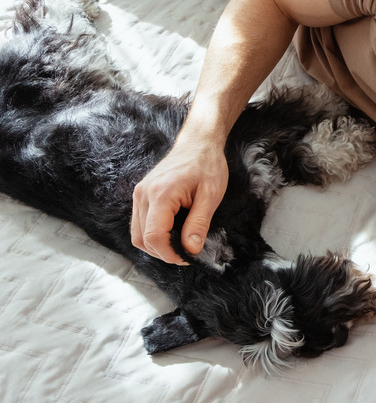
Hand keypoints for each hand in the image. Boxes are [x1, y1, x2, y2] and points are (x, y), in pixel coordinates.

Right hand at [131, 138, 227, 263]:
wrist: (198, 143)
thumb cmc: (207, 166)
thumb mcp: (211, 195)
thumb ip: (199, 223)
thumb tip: (191, 250)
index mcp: (161, 194)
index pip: (154, 236)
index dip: (170, 254)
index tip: (188, 258)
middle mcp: (143, 194)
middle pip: (143, 239)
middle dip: (164, 253)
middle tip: (187, 254)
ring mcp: (139, 194)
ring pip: (137, 235)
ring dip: (156, 246)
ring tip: (180, 246)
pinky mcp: (141, 195)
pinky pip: (139, 224)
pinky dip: (153, 235)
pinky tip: (172, 234)